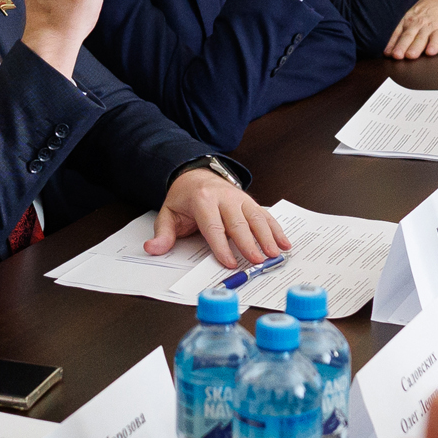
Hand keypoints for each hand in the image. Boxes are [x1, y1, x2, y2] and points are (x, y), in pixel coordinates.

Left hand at [145, 169, 287, 271]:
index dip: (222, 246)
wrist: (196, 175)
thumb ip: (162, 234)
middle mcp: (224, 196)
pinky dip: (276, 229)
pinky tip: (284, 243)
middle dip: (249, 243)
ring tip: (275, 254)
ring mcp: (239, 198)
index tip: (229, 262)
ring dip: (267, 236)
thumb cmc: (184, 199)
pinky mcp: (249, 201)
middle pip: (238, 222)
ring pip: (256, 217)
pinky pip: (265, 215)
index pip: (213, 225)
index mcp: (202, 199)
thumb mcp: (168, 214)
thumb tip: (152, 249)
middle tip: (258, 261)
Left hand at [383, 0, 437, 59]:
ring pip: (421, 38)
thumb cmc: (425, 12)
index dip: (392, 45)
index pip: (397, 34)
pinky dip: (434, 45)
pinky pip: (437, 39)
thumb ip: (402, 32)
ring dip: (415, 48)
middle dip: (401, 47)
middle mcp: (416, 25)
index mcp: (407, 22)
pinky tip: (431, 52)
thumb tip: (389, 51)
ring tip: (410, 56)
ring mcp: (429, 27)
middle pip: (407, 37)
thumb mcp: (410, 17)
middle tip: (397, 56)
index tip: (388, 54)